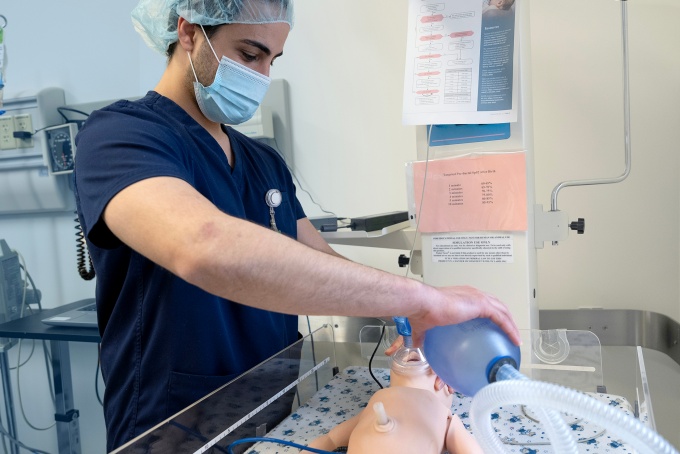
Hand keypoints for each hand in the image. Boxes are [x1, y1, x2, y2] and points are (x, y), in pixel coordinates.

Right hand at [402, 285, 520, 347]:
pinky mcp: (482, 304)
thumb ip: (423, 334)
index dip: (489, 311)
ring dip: (511, 324)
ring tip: (515, 338)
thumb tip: (417, 344)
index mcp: (461, 296)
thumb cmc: (422, 311)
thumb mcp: (423, 325)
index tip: (492, 325)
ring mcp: (478, 298)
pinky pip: (502, 318)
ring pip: (503, 310)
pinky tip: (515, 340)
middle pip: (496, 304)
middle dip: (505, 316)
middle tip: (508, 331)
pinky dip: (510, 329)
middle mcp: (472, 293)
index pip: (481, 302)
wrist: (423, 304)